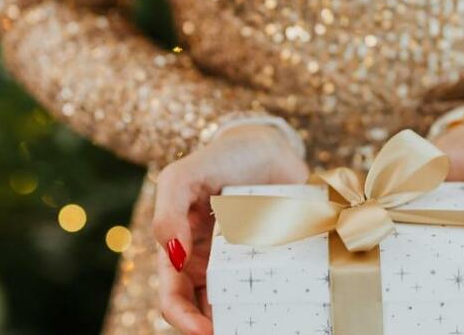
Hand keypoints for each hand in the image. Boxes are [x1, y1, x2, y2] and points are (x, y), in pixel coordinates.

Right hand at [153, 124, 308, 334]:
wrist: (268, 146)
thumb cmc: (219, 159)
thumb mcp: (181, 177)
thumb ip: (168, 212)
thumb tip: (173, 257)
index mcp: (182, 255)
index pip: (175, 300)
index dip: (185, 321)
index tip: (207, 332)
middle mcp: (212, 267)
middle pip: (208, 314)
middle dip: (219, 329)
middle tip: (242, 333)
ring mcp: (245, 267)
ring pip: (243, 309)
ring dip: (250, 322)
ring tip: (270, 326)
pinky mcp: (277, 261)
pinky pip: (277, 291)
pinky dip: (281, 305)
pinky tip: (295, 312)